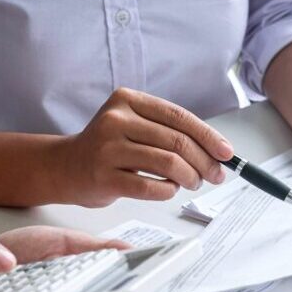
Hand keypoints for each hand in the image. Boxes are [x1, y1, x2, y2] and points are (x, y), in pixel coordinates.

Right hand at [55, 87, 234, 206]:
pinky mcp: (103, 176)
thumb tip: (216, 151)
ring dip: (189, 177)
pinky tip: (169, 190)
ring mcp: (108, 148)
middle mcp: (116, 120)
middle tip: (215, 175)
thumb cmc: (108, 149)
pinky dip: (167, 191)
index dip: (208, 136)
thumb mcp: (133, 126)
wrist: (65, 167)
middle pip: (176, 141)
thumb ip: (167, 132)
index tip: (227, 153)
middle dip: (204, 161)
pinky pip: (149, 187)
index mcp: (127, 100)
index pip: (178, 116)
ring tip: (193, 183)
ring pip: (167, 163)